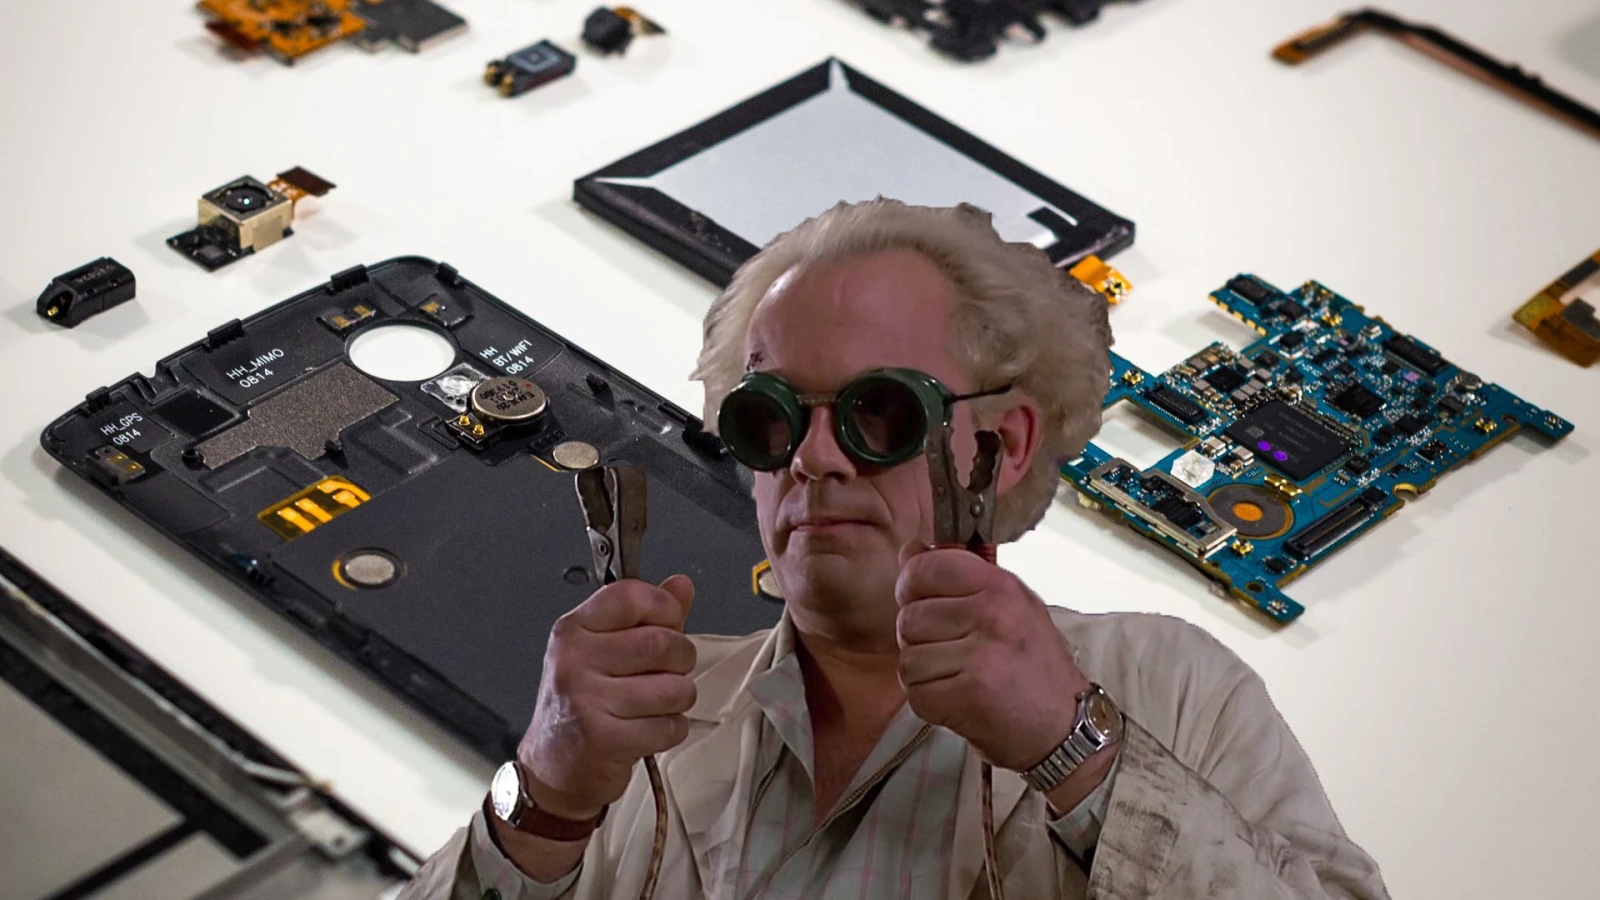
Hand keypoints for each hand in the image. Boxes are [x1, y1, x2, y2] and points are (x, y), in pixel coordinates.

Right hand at [517, 574, 697, 820]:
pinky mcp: (604, 739)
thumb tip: (681, 586)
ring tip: (657, 704)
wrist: (551, 767)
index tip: (668, 624)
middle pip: (662, 642)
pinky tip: (648, 729)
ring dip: (678, 699)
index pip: (631, 595)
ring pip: (673, 687)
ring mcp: (587, 700)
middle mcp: (574, 660)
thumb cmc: (580, 705)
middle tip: (669, 671)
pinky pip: (669, 726)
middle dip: (681, 659)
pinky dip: (670, 729)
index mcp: (574, 630)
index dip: (664, 608)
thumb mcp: (603, 651)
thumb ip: (646, 617)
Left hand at [894, 542, 1091, 771]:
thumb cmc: (1033, 665)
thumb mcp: (1009, 606)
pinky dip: (929, 701)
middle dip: (920, 640)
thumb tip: (909, 551)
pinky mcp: (969, 696)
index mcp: (1001, 587)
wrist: (1065, 727)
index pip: (927, 567)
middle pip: (909, 617)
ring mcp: (981, 656)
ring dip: (925, 674)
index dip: (912, 585)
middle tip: (953, 653)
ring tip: (958, 678)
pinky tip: (958, 700)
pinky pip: (916, 692)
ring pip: (908, 657)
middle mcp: (992, 616)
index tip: (920, 600)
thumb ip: (958, 576)